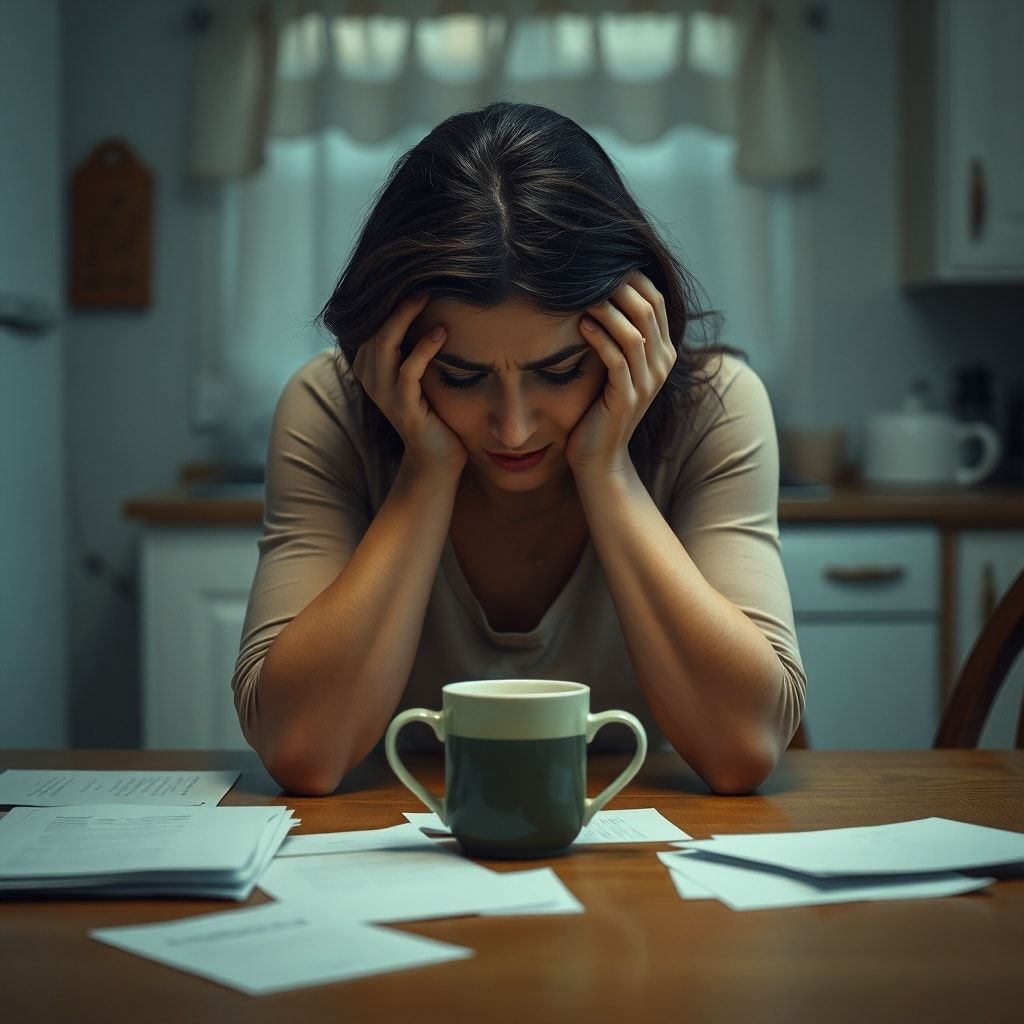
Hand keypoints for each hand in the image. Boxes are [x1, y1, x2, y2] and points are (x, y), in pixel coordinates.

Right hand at [352, 294, 467, 478]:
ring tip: (426, 295)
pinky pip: (408, 370)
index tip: (410, 275)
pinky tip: (441, 332)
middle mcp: (370, 377)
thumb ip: (416, 346)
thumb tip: (433, 305)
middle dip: (395, 301)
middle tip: (421, 278)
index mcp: (371, 366)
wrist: (437, 457)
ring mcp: (383, 392)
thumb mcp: (421, 373)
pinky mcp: (402, 405)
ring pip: (385, 343)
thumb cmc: (433, 411)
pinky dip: (424, 348)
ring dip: (405, 316)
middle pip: (375, 326)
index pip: (371, 323)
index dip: (386, 299)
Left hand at [567, 271, 675, 478]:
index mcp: (662, 351)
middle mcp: (662, 364)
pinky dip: (600, 339)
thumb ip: (615, 334)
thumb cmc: (599, 407)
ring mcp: (648, 382)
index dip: (632, 277)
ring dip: (607, 310)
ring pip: (635, 332)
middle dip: (619, 287)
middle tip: (590, 272)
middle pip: (648, 309)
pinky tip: (581, 326)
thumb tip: (596, 292)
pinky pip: (618, 359)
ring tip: (582, 296)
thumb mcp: (613, 366)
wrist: (600, 457)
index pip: (655, 300)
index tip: (602, 263)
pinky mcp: (628, 397)